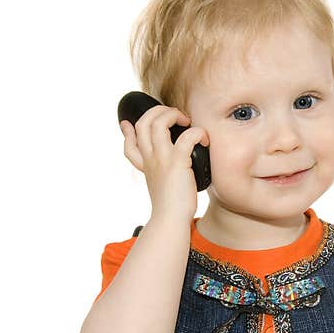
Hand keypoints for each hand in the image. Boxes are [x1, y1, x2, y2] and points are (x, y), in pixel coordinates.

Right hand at [119, 105, 209, 223]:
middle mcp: (150, 158)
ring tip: (187, 122)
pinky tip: (204, 139)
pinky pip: (187, 137)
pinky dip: (197, 132)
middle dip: (158, 111)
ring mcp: (162, 159)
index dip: (129, 131)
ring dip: (173, 115)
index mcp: (145, 165)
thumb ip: (159, 175)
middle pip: (143, 122)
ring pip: (158, 122)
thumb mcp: (159, 187)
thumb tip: (160, 167)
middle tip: (176, 118)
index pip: (129, 143)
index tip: (131, 125)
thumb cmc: (171, 206)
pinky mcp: (177, 162)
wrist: (171, 220)